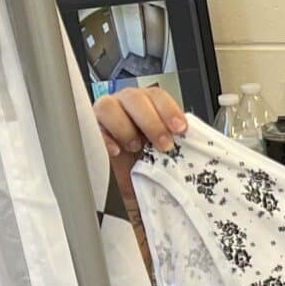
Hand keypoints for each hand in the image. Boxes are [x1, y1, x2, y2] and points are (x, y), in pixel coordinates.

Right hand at [92, 85, 187, 205]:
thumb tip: (195, 145)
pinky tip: (116, 152)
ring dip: (125, 126)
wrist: (133, 189)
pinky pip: (91, 127)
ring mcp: (105, 118)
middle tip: (163, 145)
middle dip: (151, 121)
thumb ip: (179, 146)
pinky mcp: (89, 133)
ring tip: (135, 147)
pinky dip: (104, 138)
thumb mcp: (169, 157)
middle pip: (134, 97)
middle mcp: (126, 108)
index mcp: (148, 107)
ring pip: (108, 106)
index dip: (169, 109)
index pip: (157, 96)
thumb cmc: (151, 168)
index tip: (180, 129)